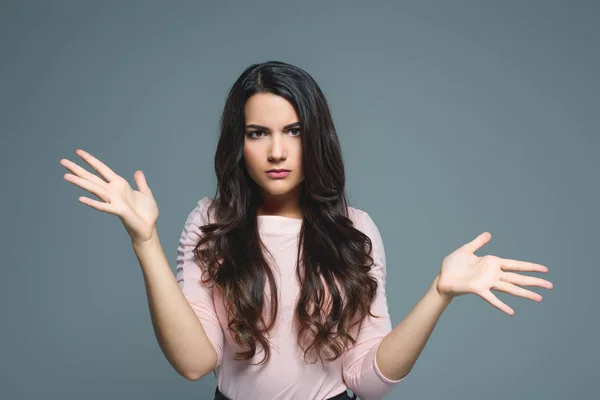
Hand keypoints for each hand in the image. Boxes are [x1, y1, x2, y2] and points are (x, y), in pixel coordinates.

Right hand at [60, 149, 158, 243]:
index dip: (91, 160)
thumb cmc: (147, 213)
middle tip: (62, 161)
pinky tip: (81, 198)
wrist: (149, 228)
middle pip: (92, 178)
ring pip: (94, 189)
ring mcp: (114, 201)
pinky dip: (93, 203)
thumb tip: (138, 171)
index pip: (102, 169)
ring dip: (80, 182)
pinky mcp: (118, 211)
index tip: (78, 152)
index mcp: (119, 185)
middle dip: (78, 169)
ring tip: (65, 176)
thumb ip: (140, 183)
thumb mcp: (145, 193)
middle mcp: (113, 191)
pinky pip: (104, 206)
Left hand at [436, 232, 552, 315]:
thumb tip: (488, 234)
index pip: (515, 264)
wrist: (442, 277)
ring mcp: (487, 283)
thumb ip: (478, 243)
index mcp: (492, 263)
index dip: (530, 266)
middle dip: (534, 281)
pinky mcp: (479, 290)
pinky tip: (512, 312)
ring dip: (525, 293)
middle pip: (518, 278)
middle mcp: (493, 274)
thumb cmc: (453, 265)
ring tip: (540, 298)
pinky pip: (492, 298)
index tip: (545, 269)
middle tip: (551, 286)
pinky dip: (501, 305)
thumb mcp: (466, 250)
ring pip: (510, 288)